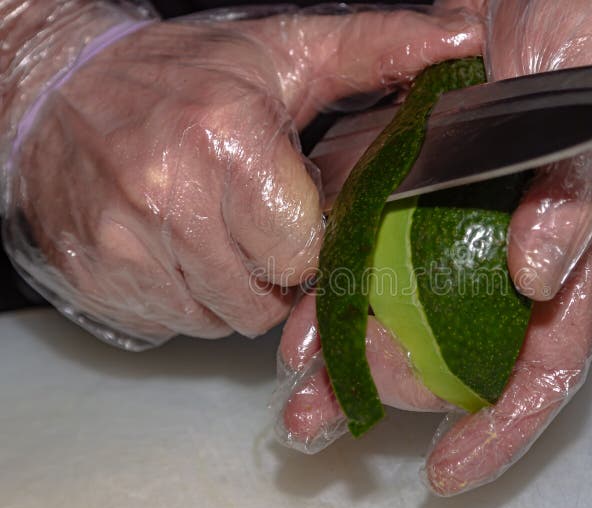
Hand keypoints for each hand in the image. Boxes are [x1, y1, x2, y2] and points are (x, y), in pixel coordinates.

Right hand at [0, 2, 481, 348]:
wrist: (60, 93)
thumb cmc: (183, 73)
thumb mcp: (286, 52)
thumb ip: (380, 48)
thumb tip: (467, 37)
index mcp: (227, 140)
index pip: (304, 253)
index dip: (314, 245)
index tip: (306, 221)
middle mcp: (168, 197)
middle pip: (264, 300)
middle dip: (278, 275)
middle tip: (265, 228)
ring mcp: (124, 245)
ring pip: (222, 318)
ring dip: (236, 289)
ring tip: (224, 233)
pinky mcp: (96, 277)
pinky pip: (174, 321)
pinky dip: (191, 297)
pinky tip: (183, 248)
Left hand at [274, 0, 591, 494]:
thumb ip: (580, 189)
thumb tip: (539, 276)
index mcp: (569, 244)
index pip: (543, 359)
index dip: (500, 424)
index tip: (448, 470)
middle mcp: (504, 238)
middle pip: (450, 341)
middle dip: (389, 387)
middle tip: (318, 415)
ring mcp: (451, 205)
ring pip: (395, 291)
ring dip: (342, 333)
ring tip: (289, 372)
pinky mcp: (409, 165)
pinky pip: (364, 223)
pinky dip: (329, 257)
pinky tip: (292, 285)